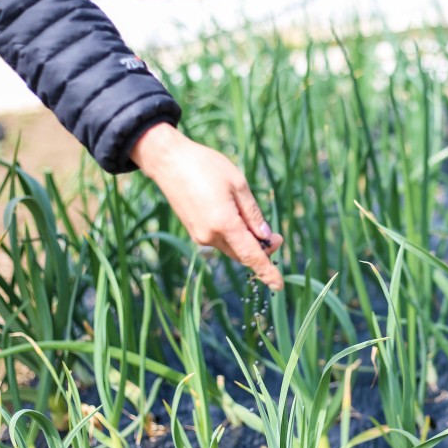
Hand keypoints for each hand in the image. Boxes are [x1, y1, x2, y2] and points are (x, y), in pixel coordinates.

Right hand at [130, 123, 283, 289]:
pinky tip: (234, 215)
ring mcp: (199, 235)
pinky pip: (220, 240)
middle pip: (243, 254)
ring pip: (231, 248)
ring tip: (251, 218)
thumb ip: (253, 214)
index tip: (279, 286)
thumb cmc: (205, 166)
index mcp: (224, 224)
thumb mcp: (238, 184)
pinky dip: (233, 236)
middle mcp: (210, 236)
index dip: (267, 271)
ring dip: (246, 241)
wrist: (168, 161)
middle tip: (276, 235)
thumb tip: (265, 237)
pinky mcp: (194, 231)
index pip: (251, 255)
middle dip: (261, 249)